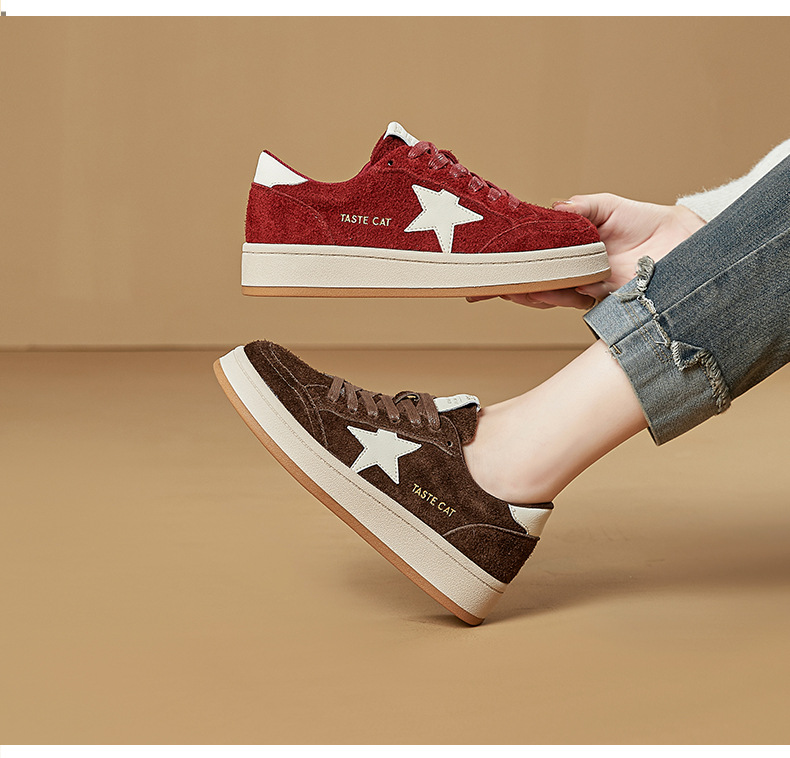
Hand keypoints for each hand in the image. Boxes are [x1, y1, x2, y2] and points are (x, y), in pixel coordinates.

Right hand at [468, 194, 705, 308]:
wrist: (685, 239)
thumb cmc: (646, 222)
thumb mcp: (607, 207)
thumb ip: (580, 208)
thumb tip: (553, 208)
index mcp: (568, 254)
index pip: (529, 265)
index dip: (503, 273)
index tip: (477, 281)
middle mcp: (573, 276)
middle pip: (531, 287)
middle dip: (507, 289)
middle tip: (485, 289)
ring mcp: (586, 289)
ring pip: (547, 296)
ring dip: (528, 293)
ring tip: (511, 288)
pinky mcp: (605, 297)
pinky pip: (575, 298)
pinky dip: (557, 295)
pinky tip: (543, 290)